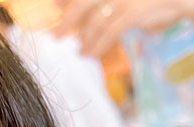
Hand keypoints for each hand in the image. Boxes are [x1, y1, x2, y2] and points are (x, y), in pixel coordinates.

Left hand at [54, 0, 193, 58]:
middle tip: (56, 34)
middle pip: (84, 0)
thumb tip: (93, 17)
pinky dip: (96, 44)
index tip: (55, 6)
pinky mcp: (133, 10)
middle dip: (67, 18)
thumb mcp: (139, 0)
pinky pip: (107, 31)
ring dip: (84, 37)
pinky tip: (89, 53)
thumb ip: (116, 2)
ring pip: (94, 19)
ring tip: (79, 50)